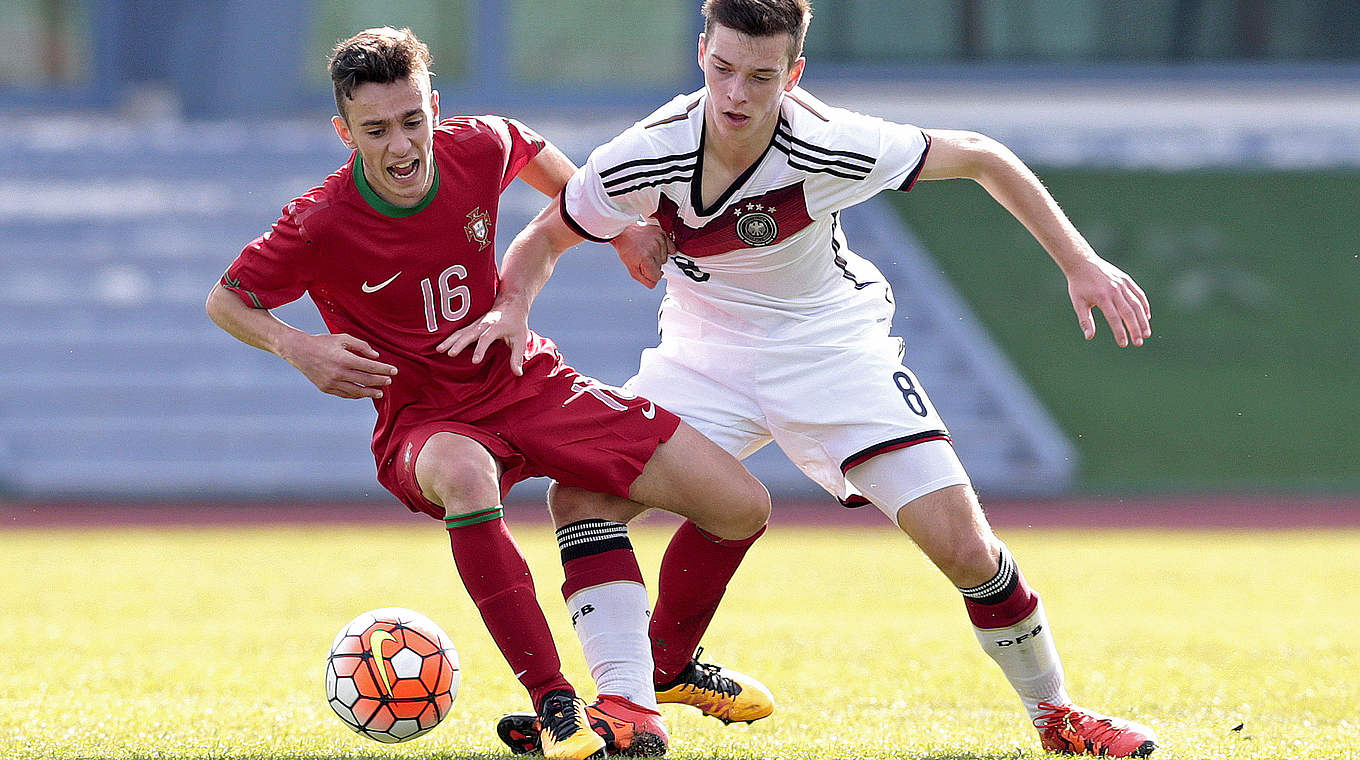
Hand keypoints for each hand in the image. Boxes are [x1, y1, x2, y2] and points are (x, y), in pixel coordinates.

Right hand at [280, 332, 396, 398]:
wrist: (299, 351)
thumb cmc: (323, 342)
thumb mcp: (343, 338)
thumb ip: (361, 346)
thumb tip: (376, 357)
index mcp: (344, 359)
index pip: (370, 366)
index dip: (384, 369)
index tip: (394, 371)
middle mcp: (338, 373)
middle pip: (366, 380)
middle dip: (380, 381)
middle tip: (389, 381)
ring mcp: (332, 383)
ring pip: (356, 391)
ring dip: (370, 393)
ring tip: (380, 393)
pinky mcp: (326, 388)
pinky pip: (345, 394)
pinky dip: (357, 395)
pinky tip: (364, 393)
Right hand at [435, 303, 530, 374]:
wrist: (511, 303)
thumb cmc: (516, 323)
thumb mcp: (521, 339)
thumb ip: (517, 357)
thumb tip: (518, 374)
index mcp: (496, 327)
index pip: (486, 339)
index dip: (480, 349)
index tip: (475, 361)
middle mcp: (484, 324)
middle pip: (469, 333)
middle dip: (459, 343)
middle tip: (450, 354)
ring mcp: (476, 323)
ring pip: (461, 331)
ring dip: (450, 340)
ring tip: (439, 349)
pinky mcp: (472, 324)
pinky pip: (459, 331)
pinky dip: (450, 337)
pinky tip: (441, 345)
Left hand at [611, 220, 672, 288]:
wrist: (623, 231)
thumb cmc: (626, 248)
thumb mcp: (631, 269)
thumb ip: (644, 279)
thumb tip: (655, 282)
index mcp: (646, 258)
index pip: (657, 276)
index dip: (651, 275)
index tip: (646, 269)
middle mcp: (654, 249)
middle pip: (661, 267)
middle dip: (653, 265)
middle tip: (644, 258)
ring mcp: (659, 240)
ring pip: (665, 258)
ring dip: (658, 257)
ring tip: (648, 251)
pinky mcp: (662, 234)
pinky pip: (671, 248)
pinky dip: (666, 250)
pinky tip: (656, 248)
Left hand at [1065, 257, 1151, 346]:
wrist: (1082, 262)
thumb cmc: (1079, 285)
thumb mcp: (1078, 303)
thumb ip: (1085, 320)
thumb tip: (1089, 337)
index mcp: (1102, 297)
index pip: (1114, 318)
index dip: (1120, 332)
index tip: (1124, 344)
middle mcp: (1115, 290)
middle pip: (1128, 313)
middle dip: (1135, 329)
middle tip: (1139, 343)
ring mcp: (1122, 284)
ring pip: (1136, 304)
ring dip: (1143, 320)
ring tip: (1146, 334)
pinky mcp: (1126, 280)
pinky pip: (1138, 294)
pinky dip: (1144, 305)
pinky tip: (1147, 317)